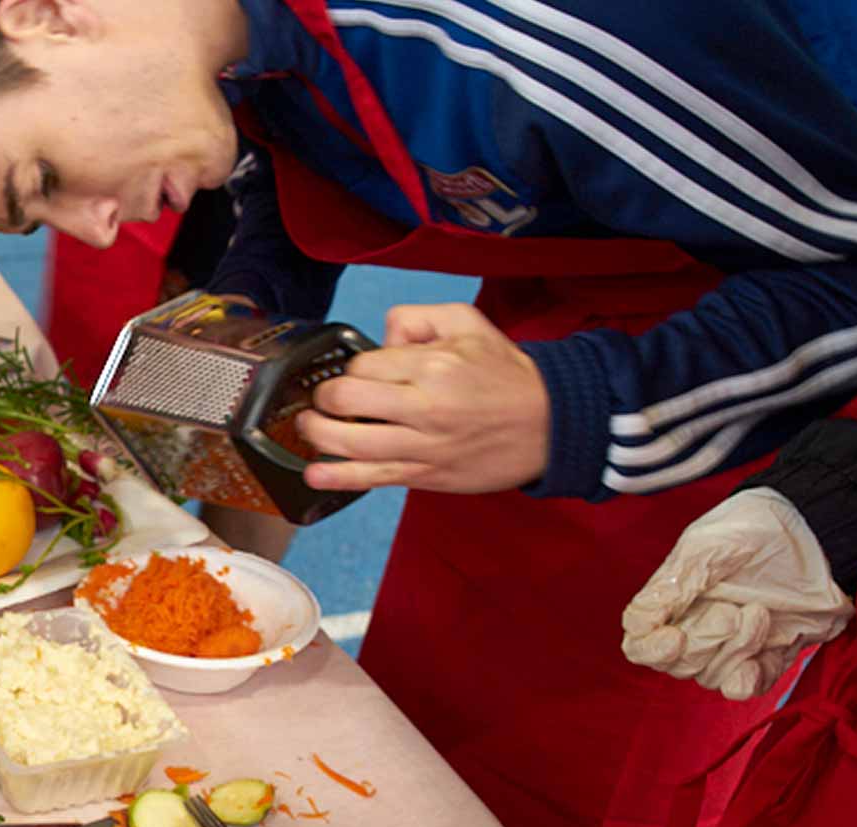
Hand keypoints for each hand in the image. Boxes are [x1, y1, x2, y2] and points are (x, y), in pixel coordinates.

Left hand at [299, 304, 549, 493]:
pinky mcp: (425, 475)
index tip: (358, 373)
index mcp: (434, 365)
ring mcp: (423, 445)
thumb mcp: (468, 324)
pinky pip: (372, 478)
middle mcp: (425, 406)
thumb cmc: (505, 374)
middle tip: (323, 399)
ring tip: (308, 427)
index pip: (364, 364)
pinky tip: (314, 474)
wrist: (549, 423)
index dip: (352, 368)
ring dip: (317, 435)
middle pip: (346, 399)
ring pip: (351, 442)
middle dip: (324, 398)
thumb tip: (379, 336)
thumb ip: (417, 318)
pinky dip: (337, 478)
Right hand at [623, 488, 854, 699]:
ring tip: (760, 612)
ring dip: (735, 650)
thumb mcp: (707, 547)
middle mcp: (694, 630)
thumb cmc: (754, 529)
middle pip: (677, 664)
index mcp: (670, 603)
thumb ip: (673, 585)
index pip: (640, 645)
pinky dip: (748, 681)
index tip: (674, 638)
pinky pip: (745, 687)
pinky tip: (759, 662)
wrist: (815, 531)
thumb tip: (639, 623)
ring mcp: (729, 647)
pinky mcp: (765, 657)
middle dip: (705, 642)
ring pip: (711, 675)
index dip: (651, 650)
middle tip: (732, 610)